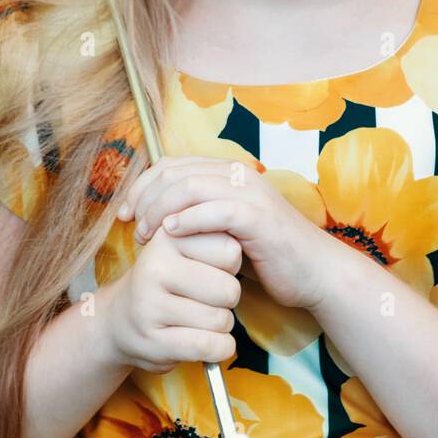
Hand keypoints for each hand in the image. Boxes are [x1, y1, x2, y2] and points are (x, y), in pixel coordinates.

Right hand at [106, 223, 242, 374]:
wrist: (119, 319)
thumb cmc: (167, 283)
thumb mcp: (184, 249)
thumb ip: (213, 237)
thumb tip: (243, 235)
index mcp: (168, 237)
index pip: (230, 250)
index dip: (230, 267)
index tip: (212, 269)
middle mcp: (154, 267)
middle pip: (229, 289)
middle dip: (228, 300)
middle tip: (209, 300)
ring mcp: (150, 305)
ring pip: (220, 320)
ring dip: (222, 327)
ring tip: (202, 319)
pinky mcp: (152, 340)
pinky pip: (207, 345)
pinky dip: (220, 349)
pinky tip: (212, 344)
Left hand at [115, 156, 328, 311]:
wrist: (314, 272)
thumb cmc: (268, 255)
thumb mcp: (224, 231)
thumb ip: (197, 218)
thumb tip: (157, 219)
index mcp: (228, 172)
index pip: (171, 165)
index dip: (142, 186)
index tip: (124, 213)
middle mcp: (237, 175)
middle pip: (174, 173)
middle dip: (144, 198)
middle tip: (130, 226)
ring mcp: (249, 193)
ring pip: (189, 187)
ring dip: (159, 210)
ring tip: (144, 234)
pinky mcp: (258, 217)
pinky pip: (215, 211)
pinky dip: (187, 220)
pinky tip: (170, 235)